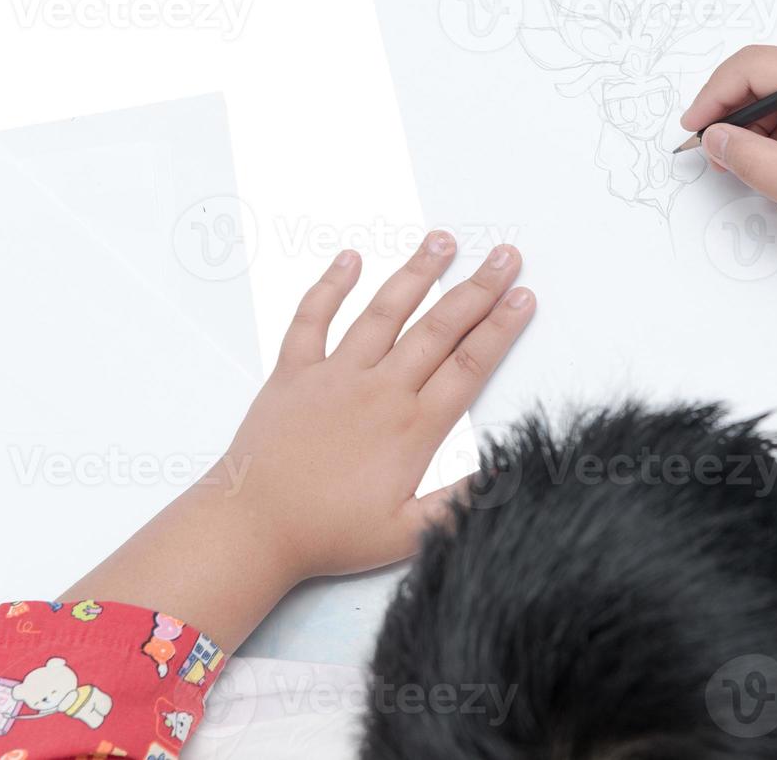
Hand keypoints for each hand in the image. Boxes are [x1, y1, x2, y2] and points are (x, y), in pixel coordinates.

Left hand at [230, 231, 534, 578]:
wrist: (253, 527)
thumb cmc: (328, 535)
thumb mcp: (408, 534)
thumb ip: (460, 501)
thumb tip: (508, 470)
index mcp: (412, 428)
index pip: (469, 365)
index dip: (501, 328)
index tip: (524, 297)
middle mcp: (379, 390)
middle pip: (439, 328)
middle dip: (477, 288)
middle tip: (505, 256)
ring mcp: (335, 376)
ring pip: (384, 312)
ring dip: (416, 273)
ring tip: (442, 241)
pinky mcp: (294, 374)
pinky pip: (312, 319)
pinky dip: (329, 286)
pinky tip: (349, 259)